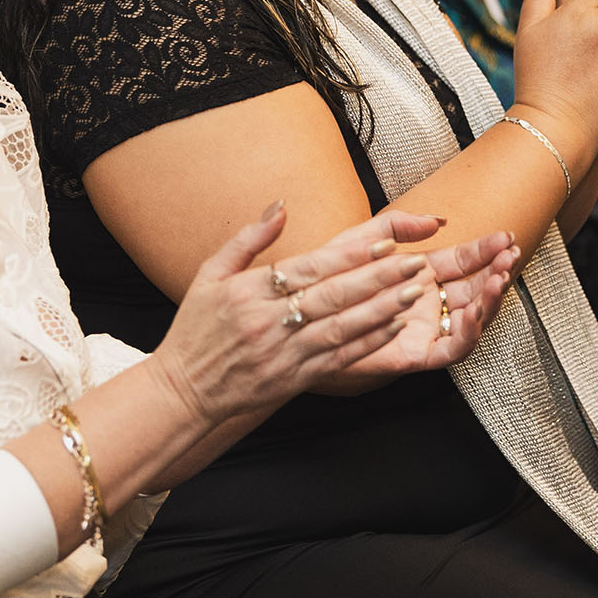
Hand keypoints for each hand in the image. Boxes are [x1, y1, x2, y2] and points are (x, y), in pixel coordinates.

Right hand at [149, 206, 461, 424]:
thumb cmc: (196, 330)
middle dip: (378, 279)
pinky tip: (393, 328)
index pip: (309, 269)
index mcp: (250, 292)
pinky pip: (338, 359)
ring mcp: (284, 353)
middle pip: (333, 297)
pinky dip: (368, 343)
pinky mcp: (294, 380)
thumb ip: (248, 239)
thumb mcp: (210, 274)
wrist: (184, 391)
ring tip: (413, 293)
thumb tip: (281, 206)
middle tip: (413, 263)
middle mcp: (269, 322)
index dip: (349, 256)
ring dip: (381, 310)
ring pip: (342, 329)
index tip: (384, 242)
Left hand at [333, 225, 520, 380]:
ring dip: (490, 301)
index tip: (506, 237)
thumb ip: (397, 225)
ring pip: (472, 319)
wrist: (304, 321)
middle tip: (509, 256)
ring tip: (499, 280)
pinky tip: (474, 313)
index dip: (486, 250)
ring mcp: (425, 329)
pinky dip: (467, 334)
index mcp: (420, 274)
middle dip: (497, 272)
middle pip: (476, 288)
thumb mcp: (361, 241)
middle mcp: (428, 302)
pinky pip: (451, 350)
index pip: (464, 261)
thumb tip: (438, 219)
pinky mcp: (415, 355)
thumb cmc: (329, 282)